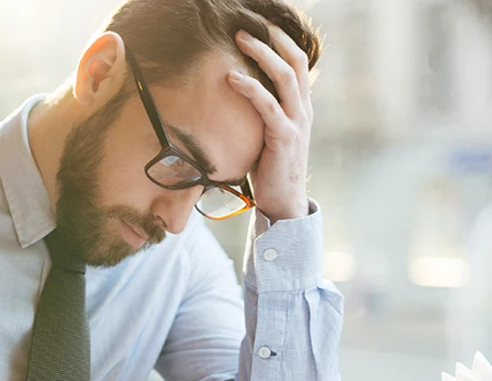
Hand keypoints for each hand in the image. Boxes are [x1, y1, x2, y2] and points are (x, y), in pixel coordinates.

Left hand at [228, 24, 312, 221]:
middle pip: (294, 61)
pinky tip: (231, 77)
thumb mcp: (269, 135)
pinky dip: (250, 88)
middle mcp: (303, 110)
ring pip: (284, 76)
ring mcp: (296, 122)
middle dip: (273, 37)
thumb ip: (263, 115)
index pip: (297, 63)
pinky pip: (267, 105)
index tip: (264, 24)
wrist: (283, 202)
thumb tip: (241, 99)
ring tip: (239, 38)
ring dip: (262, 53)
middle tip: (248, 23)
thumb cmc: (270, 170)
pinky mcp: (284, 137)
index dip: (283, 40)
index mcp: (301, 107)